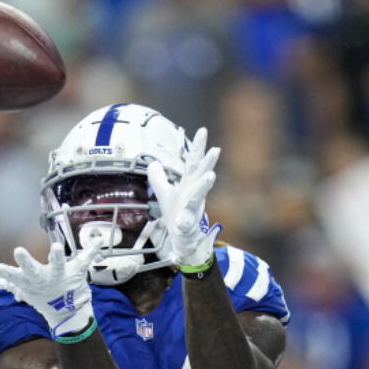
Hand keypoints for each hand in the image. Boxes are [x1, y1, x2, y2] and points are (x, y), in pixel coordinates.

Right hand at [0, 242, 100, 337]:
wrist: (65, 313)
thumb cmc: (41, 296)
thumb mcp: (23, 290)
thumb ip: (5, 283)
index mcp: (30, 282)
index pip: (14, 277)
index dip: (6, 272)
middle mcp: (43, 279)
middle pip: (32, 270)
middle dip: (25, 262)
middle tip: (18, 251)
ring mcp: (60, 276)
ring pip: (57, 265)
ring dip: (56, 256)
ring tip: (56, 246)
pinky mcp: (76, 273)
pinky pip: (84, 260)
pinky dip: (92, 249)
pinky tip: (98, 239)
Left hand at [147, 127, 221, 270]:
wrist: (183, 239)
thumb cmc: (178, 214)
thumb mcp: (165, 193)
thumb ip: (159, 178)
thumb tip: (153, 163)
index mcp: (189, 184)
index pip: (194, 162)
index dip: (198, 146)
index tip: (203, 130)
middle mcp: (193, 193)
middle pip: (201, 174)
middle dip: (208, 162)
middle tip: (216, 149)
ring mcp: (193, 209)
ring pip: (199, 196)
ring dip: (204, 186)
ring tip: (210, 177)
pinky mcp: (188, 226)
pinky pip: (186, 223)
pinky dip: (185, 221)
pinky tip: (183, 220)